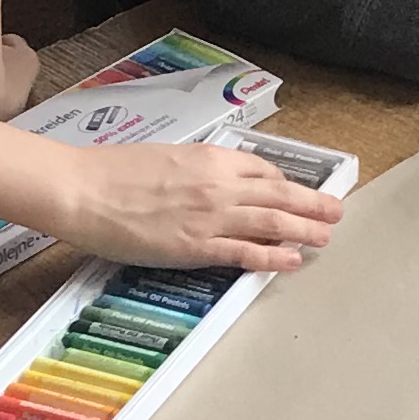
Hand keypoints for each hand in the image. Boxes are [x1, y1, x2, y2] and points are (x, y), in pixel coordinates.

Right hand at [53, 142, 343, 272]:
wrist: (83, 190)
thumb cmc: (112, 171)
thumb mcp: (165, 157)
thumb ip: (196, 170)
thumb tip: (212, 179)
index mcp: (211, 158)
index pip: (263, 171)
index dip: (285, 185)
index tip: (296, 193)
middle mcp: (220, 185)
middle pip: (280, 195)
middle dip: (312, 204)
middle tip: (335, 212)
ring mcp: (211, 217)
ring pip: (273, 223)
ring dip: (305, 230)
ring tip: (326, 237)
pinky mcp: (196, 247)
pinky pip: (245, 252)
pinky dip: (273, 257)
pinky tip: (293, 261)